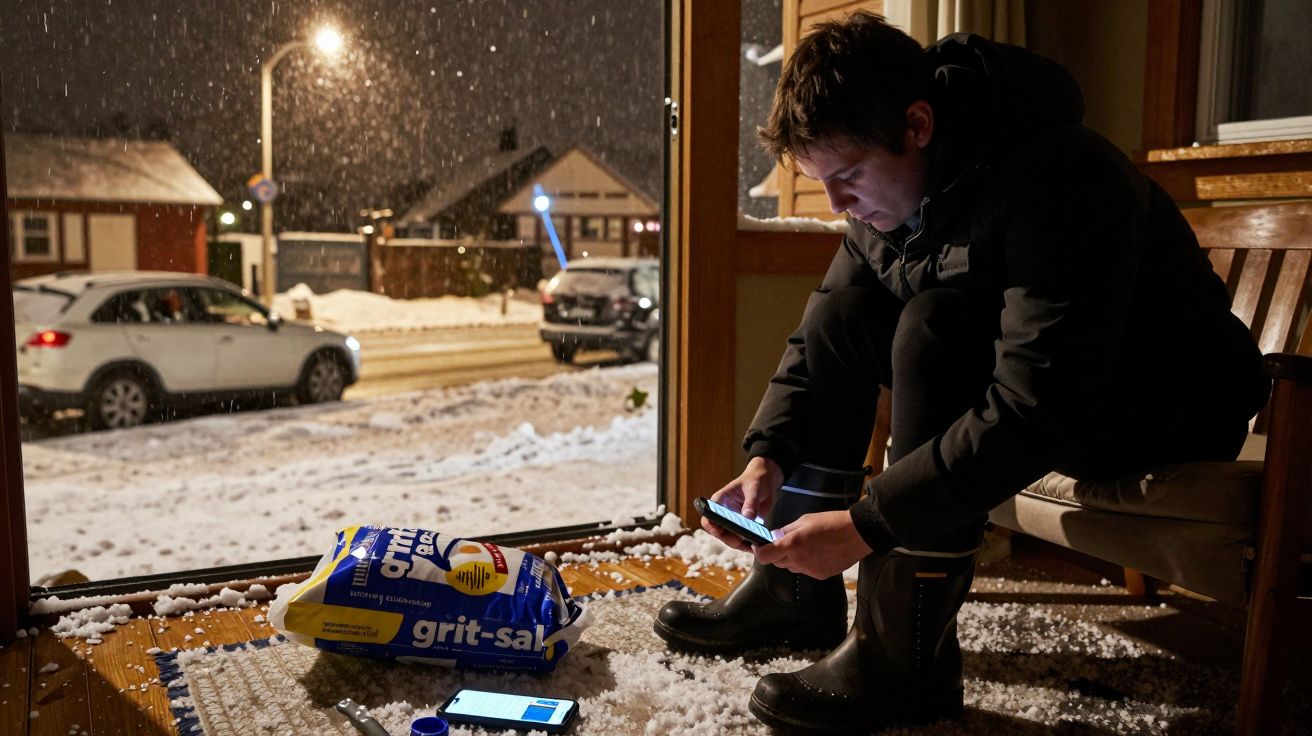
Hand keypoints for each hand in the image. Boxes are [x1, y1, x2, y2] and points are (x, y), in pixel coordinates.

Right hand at [700, 457, 783, 551]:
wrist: (765, 483)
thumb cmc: (756, 480)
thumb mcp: (754, 489)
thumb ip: (751, 503)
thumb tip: (747, 518)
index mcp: (720, 500)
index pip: (708, 514)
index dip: (710, 524)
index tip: (718, 531)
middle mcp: (723, 512)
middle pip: (717, 530)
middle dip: (728, 538)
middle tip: (741, 541)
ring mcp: (731, 520)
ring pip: (728, 537)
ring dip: (739, 544)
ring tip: (752, 546)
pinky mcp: (741, 526)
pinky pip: (740, 539)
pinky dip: (746, 544)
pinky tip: (756, 545)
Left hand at [752, 510, 872, 579]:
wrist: (857, 534)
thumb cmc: (831, 523)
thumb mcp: (805, 520)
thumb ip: (786, 530)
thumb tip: (774, 536)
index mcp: (792, 545)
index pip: (765, 556)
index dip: (760, 552)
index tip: (760, 546)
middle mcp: (799, 560)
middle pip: (777, 562)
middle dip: (777, 553)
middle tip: (787, 542)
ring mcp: (810, 570)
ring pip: (792, 567)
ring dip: (792, 558)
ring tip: (807, 545)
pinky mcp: (820, 575)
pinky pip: (806, 570)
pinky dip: (807, 563)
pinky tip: (819, 552)